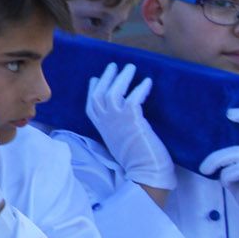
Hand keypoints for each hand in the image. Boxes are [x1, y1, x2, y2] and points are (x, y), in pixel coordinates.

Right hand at [85, 63, 172, 190]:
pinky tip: (147, 82)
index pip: (91, 103)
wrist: (145, 172)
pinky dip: (141, 88)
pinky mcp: (133, 119)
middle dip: (106, 78)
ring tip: (131, 67)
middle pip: (100, 93)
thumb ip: (116, 125)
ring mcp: (117, 119)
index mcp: (100, 127)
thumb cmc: (135, 159)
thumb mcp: (118, 139)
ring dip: (122, 78)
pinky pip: (134, 98)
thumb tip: (119, 111)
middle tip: (114, 65)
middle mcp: (105, 121)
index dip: (93, 89)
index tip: (96, 78)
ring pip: (114, 92)